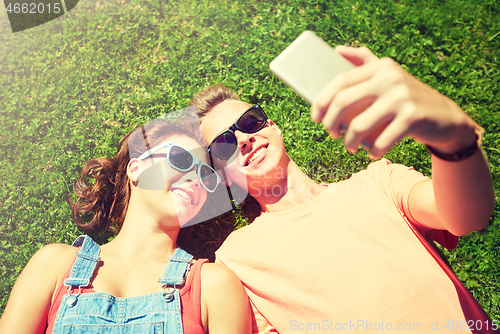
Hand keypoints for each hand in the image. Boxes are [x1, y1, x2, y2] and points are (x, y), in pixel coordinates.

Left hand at [311, 45, 476, 158]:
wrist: (446, 118)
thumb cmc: (406, 100)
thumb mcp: (389, 76)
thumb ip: (365, 62)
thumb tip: (337, 50)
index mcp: (381, 67)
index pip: (340, 81)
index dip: (322, 101)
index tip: (315, 117)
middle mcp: (390, 78)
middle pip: (343, 102)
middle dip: (330, 122)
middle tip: (331, 134)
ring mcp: (402, 97)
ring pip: (358, 126)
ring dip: (350, 142)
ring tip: (351, 147)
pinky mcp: (412, 117)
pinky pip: (380, 141)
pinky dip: (373, 151)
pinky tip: (373, 153)